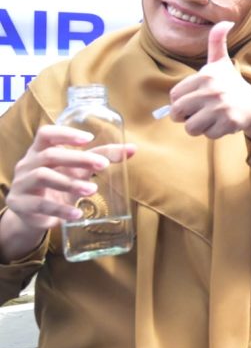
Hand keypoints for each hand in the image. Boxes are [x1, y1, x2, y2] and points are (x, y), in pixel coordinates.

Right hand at [2, 125, 134, 259]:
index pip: (47, 134)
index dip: (66, 134)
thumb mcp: (78, 169)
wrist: (34, 213)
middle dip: (78, 159)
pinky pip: (40, 204)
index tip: (89, 138)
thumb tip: (132, 149)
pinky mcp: (20, 204)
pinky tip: (77, 214)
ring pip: (43, 177)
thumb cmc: (59, 182)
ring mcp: (21, 183)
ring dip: (70, 183)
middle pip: (50, 155)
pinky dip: (60, 209)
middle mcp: (28, 163)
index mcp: (40, 150)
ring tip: (93, 190)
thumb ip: (101, 157)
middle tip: (102, 165)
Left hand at [168, 21, 250, 143]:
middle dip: (186, 116)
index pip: (174, 97)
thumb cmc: (231, 85)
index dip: (180, 102)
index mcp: (205, 76)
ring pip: (190, 127)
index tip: (194, 100)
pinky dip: (213, 133)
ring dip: (199, 127)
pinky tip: (222, 124)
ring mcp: (221, 107)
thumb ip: (216, 42)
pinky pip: (207, 135)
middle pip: (178, 113)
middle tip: (200, 112)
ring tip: (211, 118)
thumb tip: (225, 21)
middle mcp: (212, 90)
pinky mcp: (228, 122)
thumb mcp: (221, 63)